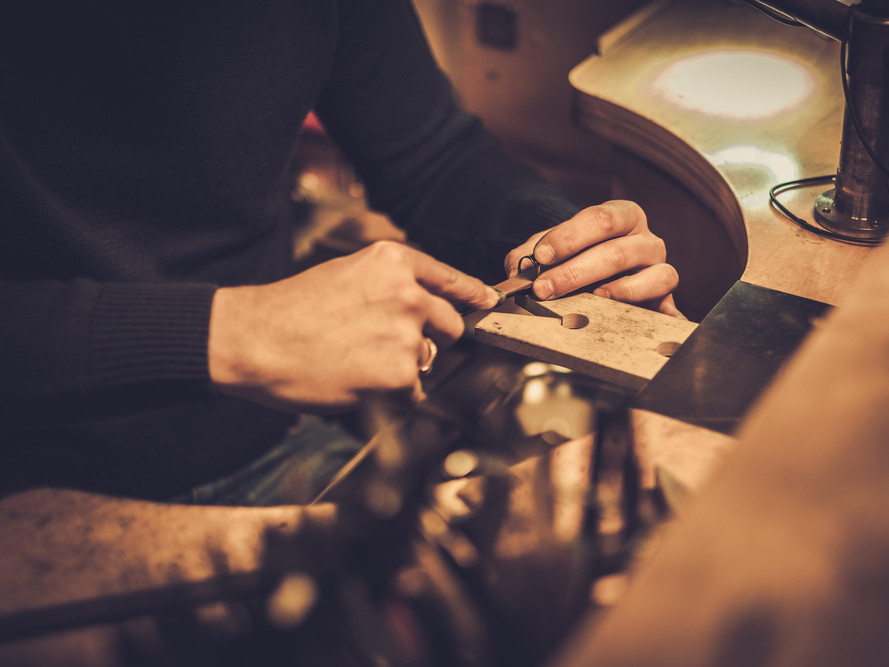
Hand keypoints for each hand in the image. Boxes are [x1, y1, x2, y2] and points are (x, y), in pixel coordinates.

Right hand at [208, 241, 498, 411]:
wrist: (255, 340)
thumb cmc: (291, 311)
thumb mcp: (345, 276)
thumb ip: (389, 286)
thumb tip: (422, 310)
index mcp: (393, 262)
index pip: (449, 279)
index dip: (471, 295)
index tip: (488, 303)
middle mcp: (408, 294)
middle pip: (450, 327)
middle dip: (430, 340)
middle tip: (387, 347)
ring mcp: (407, 335)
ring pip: (427, 361)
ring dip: (402, 369)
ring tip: (355, 362)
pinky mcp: (399, 376)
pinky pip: (412, 393)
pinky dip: (390, 396)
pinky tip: (355, 381)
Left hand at [504, 200, 682, 316]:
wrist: (602, 270)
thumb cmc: (576, 255)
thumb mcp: (552, 248)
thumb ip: (529, 255)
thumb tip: (515, 273)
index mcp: (622, 217)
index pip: (599, 220)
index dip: (568, 237)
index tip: (542, 256)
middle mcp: (646, 240)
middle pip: (617, 252)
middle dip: (576, 271)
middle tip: (544, 288)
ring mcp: (659, 269)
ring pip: (654, 276)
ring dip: (619, 291)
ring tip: (593, 298)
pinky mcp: (665, 299)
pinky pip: (672, 308)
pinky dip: (667, 317)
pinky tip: (656, 323)